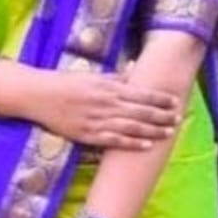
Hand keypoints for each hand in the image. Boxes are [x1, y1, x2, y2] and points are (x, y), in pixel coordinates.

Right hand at [34, 68, 179, 149]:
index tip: (175, 102)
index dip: (160, 99)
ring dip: (152, 131)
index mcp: (108, 87)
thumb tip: (134, 71)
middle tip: (178, 119)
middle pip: (141, 111)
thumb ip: (115, 77)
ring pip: (131, 127)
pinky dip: (131, 143)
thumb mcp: (92, 76)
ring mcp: (97, 120)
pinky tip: (146, 146)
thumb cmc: (65, 83)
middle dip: (162, 116)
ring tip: (168, 133)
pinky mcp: (87, 135)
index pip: (141, 93)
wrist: (38, 95)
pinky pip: (113, 141)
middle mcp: (106, 103)